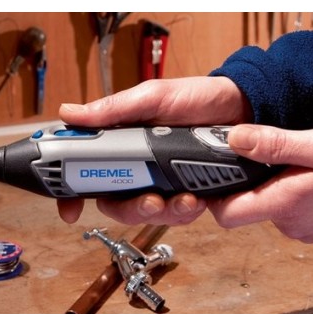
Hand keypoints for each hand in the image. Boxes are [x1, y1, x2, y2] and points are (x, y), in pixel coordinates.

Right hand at [57, 76, 251, 224]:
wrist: (243, 108)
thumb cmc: (196, 97)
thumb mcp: (152, 98)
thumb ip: (113, 110)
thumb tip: (69, 113)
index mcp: (118, 143)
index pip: (84, 171)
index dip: (71, 193)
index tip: (69, 209)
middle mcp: (134, 166)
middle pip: (112, 202)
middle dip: (128, 208)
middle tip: (150, 200)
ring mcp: (159, 182)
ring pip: (143, 213)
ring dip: (160, 213)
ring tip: (183, 199)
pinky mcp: (183, 193)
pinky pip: (175, 216)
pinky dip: (183, 212)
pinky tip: (197, 199)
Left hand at [209, 123, 312, 242]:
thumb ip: (279, 145)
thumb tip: (235, 139)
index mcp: (286, 204)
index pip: (226, 213)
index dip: (211, 194)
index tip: (208, 171)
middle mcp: (293, 223)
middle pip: (248, 205)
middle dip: (246, 179)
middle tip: (254, 150)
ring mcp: (310, 228)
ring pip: (273, 205)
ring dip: (274, 183)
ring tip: (289, 157)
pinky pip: (295, 209)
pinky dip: (295, 191)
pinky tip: (311, 171)